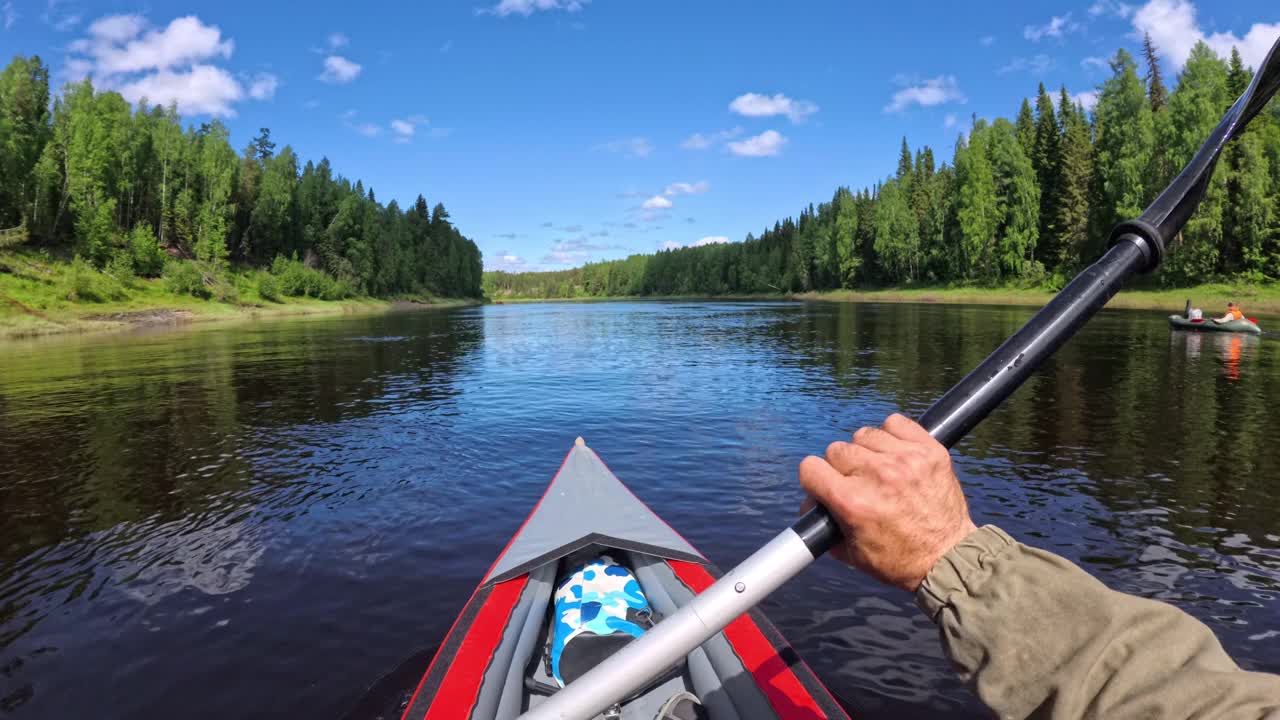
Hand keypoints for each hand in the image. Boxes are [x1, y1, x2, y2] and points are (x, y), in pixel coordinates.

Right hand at [799, 414, 977, 591]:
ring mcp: (905, 460)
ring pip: (864, 435)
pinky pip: (896, 423)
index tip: (825, 486)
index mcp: (853, 501)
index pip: (810, 467)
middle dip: (842, 469)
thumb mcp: (850, 552)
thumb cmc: (899, 560)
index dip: (815, 479)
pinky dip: (892, 435)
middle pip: (837, 450)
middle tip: (858, 485)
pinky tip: (896, 454)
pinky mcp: (929, 451)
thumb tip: (808, 502)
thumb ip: (822, 524)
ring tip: (880, 471)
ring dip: (867, 451)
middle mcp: (877, 475)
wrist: (948, 557)